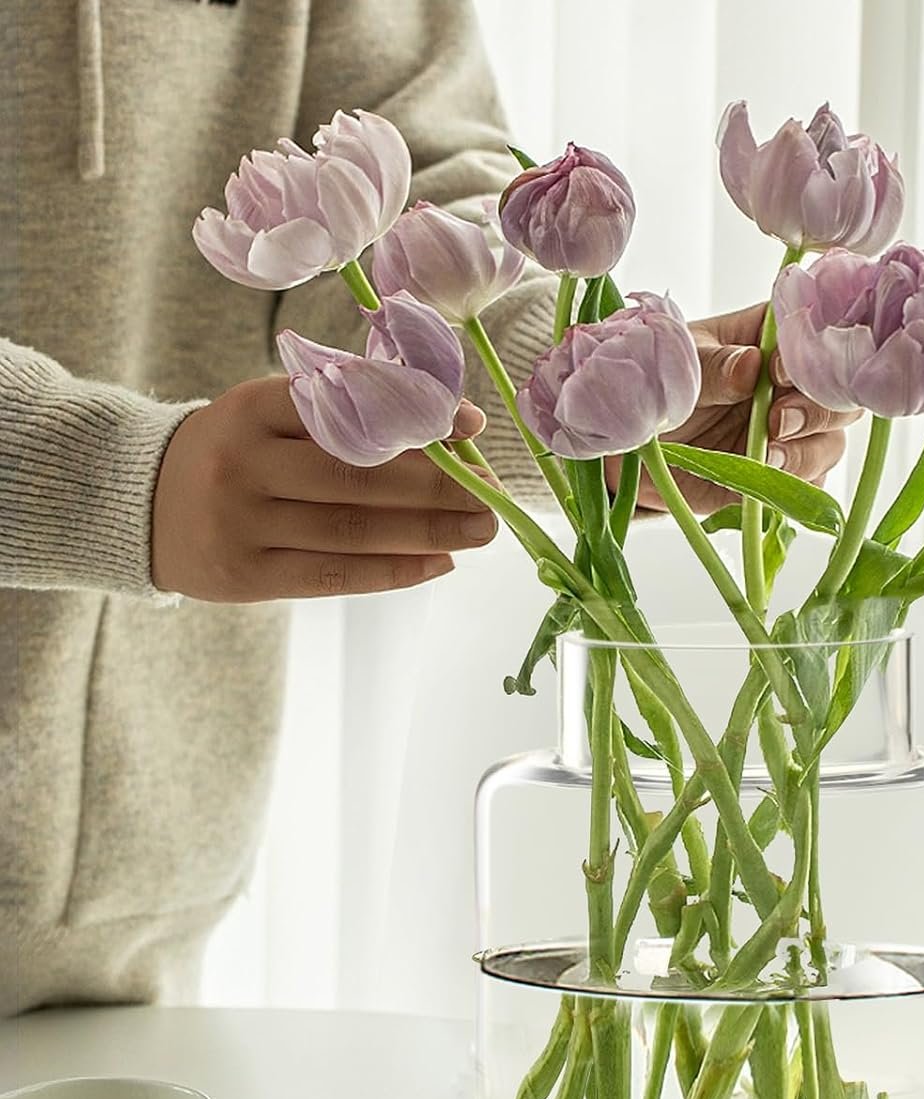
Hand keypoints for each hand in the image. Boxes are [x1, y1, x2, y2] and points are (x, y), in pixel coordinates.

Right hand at [152, 376, 494, 601]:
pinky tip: (440, 562)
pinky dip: (394, 570)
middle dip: (437, 484)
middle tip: (492, 493)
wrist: (141, 502)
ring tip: (482, 530)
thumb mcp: (272, 415)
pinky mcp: (246, 575)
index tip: (471, 427)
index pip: (346, 408)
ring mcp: (242, 522)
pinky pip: (334, 574)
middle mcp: (244, 463)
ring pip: (352, 529)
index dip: (415, 418)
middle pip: (358, 475)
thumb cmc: (237, 453)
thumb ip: (350, 415)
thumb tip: (460, 427)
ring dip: (429, 531)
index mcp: (253, 408)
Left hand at [608, 303, 861, 514]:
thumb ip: (715, 368)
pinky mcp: (784, 473)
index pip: (813, 340)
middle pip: (838, 394)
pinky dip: (795, 485)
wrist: (637, 448)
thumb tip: (750, 365)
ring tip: (767, 457)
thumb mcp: (681, 372)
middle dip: (816, 410)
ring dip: (805, 452)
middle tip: (776, 422)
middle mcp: (792, 386)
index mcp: (770, 340)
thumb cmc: (662, 392)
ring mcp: (794, 432)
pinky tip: (767, 481)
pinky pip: (811, 484)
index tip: (778, 373)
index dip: (807, 357)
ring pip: (831, 442)